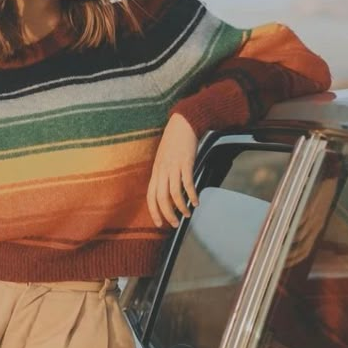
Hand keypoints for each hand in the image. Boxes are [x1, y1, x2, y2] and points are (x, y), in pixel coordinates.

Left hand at [147, 113, 199, 227]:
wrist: (182, 124)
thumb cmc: (174, 142)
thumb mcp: (164, 159)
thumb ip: (164, 174)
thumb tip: (168, 191)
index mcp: (156, 171)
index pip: (151, 196)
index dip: (154, 211)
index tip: (159, 224)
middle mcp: (162, 170)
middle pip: (161, 198)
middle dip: (167, 214)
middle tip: (175, 224)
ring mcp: (173, 166)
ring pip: (174, 193)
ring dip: (181, 207)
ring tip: (188, 214)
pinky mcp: (185, 162)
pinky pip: (187, 182)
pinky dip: (191, 194)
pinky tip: (196, 201)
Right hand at [284, 175, 337, 266]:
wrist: (330, 183)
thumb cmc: (317, 198)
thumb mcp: (312, 214)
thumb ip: (301, 223)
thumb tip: (284, 230)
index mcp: (317, 230)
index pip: (306, 251)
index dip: (295, 260)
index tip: (283, 264)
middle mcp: (317, 228)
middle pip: (304, 248)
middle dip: (291, 256)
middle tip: (279, 260)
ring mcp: (315, 219)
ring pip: (300, 236)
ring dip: (288, 242)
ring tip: (277, 245)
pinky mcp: (312, 209)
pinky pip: (301, 221)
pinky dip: (291, 226)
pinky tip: (282, 228)